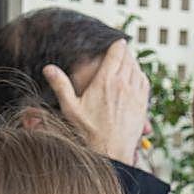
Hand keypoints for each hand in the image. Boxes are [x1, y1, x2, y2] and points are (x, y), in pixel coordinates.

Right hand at [44, 40, 150, 165]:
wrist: (111, 152)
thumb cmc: (89, 132)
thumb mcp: (71, 108)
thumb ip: (61, 86)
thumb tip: (48, 68)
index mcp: (106, 81)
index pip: (117, 52)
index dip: (117, 43)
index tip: (115, 40)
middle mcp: (123, 85)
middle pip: (129, 58)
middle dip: (124, 51)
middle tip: (120, 48)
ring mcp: (135, 94)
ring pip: (138, 68)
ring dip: (133, 62)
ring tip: (126, 61)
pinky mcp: (142, 104)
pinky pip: (145, 82)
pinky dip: (140, 75)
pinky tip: (135, 76)